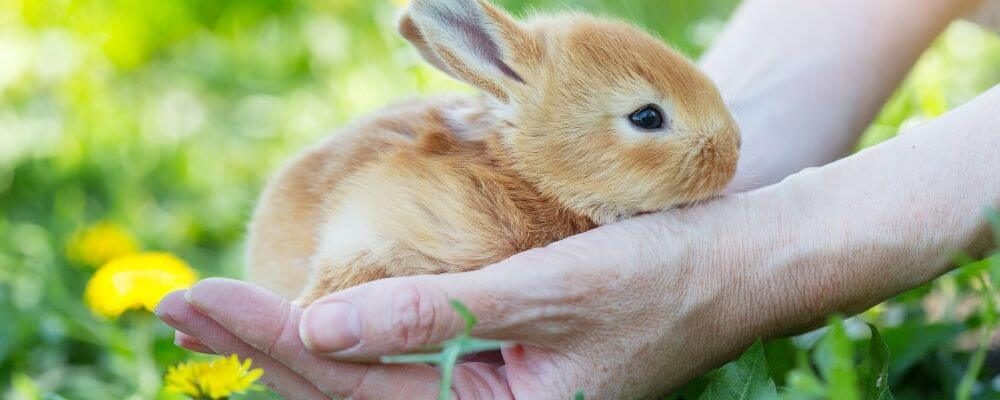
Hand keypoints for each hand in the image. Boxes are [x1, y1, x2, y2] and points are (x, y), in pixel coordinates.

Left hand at [156, 209, 762, 398]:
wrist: (732, 271)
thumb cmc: (659, 281)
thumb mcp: (548, 292)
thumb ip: (433, 315)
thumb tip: (319, 328)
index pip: (354, 390)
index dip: (268, 341)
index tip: (194, 302)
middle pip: (345, 398)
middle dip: (259, 348)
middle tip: (177, 303)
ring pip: (364, 391)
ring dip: (290, 350)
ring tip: (215, 314)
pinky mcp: (494, 379)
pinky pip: (401, 375)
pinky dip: (345, 349)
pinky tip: (302, 329)